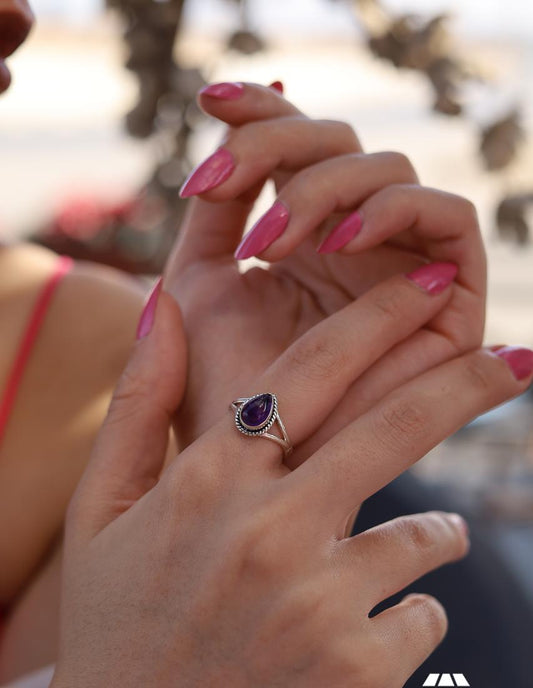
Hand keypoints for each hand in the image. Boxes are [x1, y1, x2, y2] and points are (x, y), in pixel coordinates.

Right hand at [2, 284, 529, 687]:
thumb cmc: (112, 631)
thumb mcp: (99, 513)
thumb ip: (138, 403)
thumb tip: (164, 302)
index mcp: (207, 482)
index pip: (310, 373)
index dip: (377, 323)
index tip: (425, 292)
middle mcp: (269, 530)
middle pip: (397, 427)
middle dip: (464, 381)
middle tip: (512, 359)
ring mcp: (320, 602)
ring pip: (428, 533)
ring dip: (429, 534)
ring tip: (411, 547)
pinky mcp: (361, 671)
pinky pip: (423, 613)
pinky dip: (405, 614)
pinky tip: (357, 637)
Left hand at [166, 82, 485, 464]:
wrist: (248, 478)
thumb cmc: (214, 393)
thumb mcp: (198, 287)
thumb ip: (214, 211)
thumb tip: (225, 129)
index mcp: (301, 239)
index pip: (299, 145)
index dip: (262, 109)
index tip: (209, 102)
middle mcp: (354, 245)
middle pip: (343, 143)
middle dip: (280, 148)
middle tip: (224, 185)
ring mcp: (400, 266)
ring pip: (392, 169)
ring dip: (326, 186)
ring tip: (269, 242)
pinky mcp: (451, 298)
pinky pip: (452, 219)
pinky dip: (397, 211)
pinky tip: (339, 242)